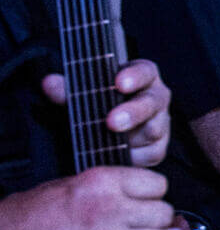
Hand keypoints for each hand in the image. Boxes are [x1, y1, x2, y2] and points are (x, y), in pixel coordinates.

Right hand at [0, 167, 184, 229]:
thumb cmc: (31, 214)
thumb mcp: (72, 184)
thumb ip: (109, 187)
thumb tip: (141, 194)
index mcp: (103, 182)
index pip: (157, 184)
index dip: (156, 194)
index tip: (150, 200)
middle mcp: (112, 208)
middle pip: (164, 212)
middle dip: (163, 219)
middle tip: (156, 224)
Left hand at [42, 59, 171, 166]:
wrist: (107, 131)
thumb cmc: (98, 106)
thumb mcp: (80, 96)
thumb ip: (66, 90)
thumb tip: (50, 83)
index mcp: (140, 77)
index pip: (144, 71)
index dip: (134, 76)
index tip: (119, 83)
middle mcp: (155, 98)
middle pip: (151, 103)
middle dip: (133, 112)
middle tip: (112, 122)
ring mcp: (160, 123)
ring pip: (154, 130)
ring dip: (132, 138)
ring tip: (110, 144)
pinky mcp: (157, 147)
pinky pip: (150, 154)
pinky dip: (134, 157)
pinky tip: (117, 158)